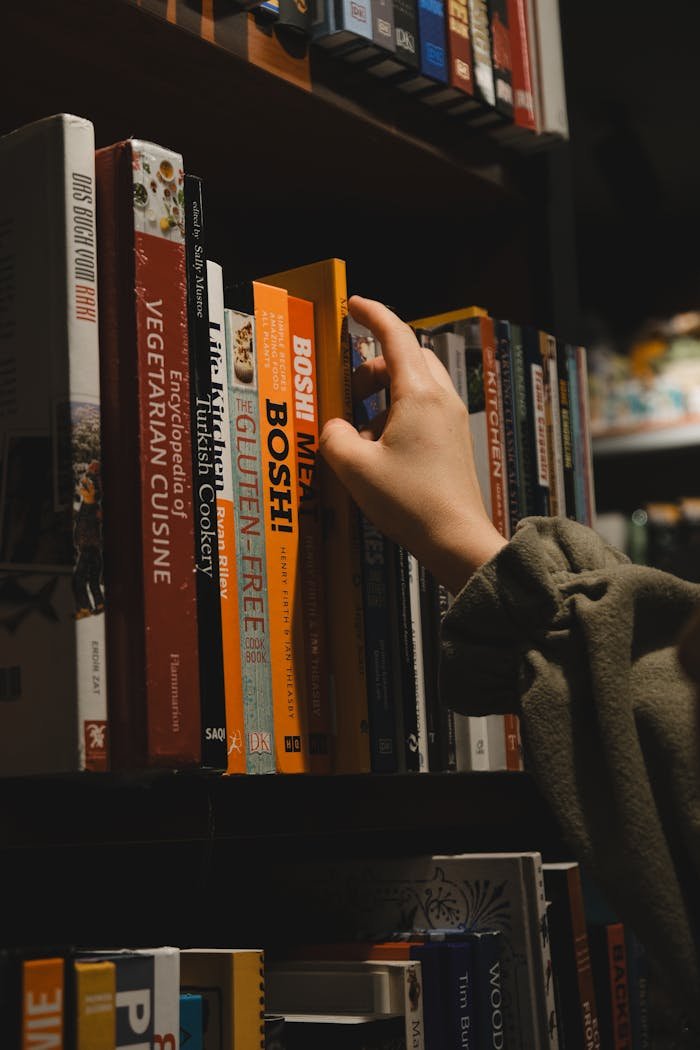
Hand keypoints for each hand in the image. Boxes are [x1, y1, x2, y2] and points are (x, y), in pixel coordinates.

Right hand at [319, 296, 505, 594]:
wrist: (456, 539)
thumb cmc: (409, 502)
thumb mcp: (355, 469)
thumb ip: (334, 437)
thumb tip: (334, 428)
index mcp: (419, 394)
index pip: (395, 335)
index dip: (372, 314)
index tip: (353, 305)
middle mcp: (441, 400)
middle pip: (406, 358)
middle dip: (373, 367)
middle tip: (347, 395)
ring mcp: (452, 420)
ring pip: (415, 385)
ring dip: (383, 395)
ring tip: (359, 433)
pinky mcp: (454, 441)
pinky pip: (423, 410)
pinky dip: (397, 416)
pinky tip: (379, 451)